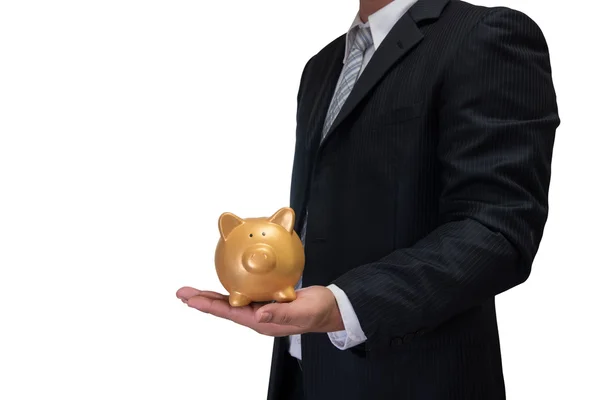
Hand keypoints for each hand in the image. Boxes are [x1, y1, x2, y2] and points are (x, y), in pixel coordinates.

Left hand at [176, 286, 344, 335]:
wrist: (329, 308)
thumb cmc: (318, 311)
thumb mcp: (302, 312)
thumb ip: (280, 314)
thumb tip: (257, 315)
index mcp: (263, 322)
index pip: (231, 313)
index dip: (210, 306)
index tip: (191, 301)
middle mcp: (258, 316)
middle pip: (224, 308)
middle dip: (202, 301)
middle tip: (183, 294)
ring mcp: (260, 308)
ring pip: (230, 301)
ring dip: (211, 296)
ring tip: (193, 291)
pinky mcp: (266, 299)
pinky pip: (243, 293)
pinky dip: (230, 287)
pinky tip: (224, 281)